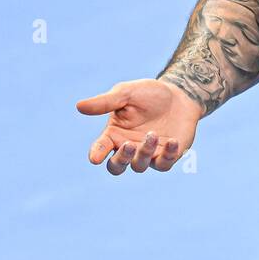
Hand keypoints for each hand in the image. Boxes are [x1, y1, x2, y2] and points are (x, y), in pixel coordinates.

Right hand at [77, 78, 203, 174]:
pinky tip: (172, 141)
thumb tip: (79, 106)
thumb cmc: (149, 93)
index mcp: (114, 134)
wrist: (179, 95)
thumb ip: (106, 101)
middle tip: (129, 144)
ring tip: (152, 134)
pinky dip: (167, 156)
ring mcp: (147, 154)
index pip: (100, 148)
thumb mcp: (126, 93)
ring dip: (144, 153)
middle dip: (121, 159)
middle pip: (117, 166)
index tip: (95, 157)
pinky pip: (163, 164)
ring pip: (139, 166)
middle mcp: (128, 147)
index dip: (96, 154)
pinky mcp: (166, 155)